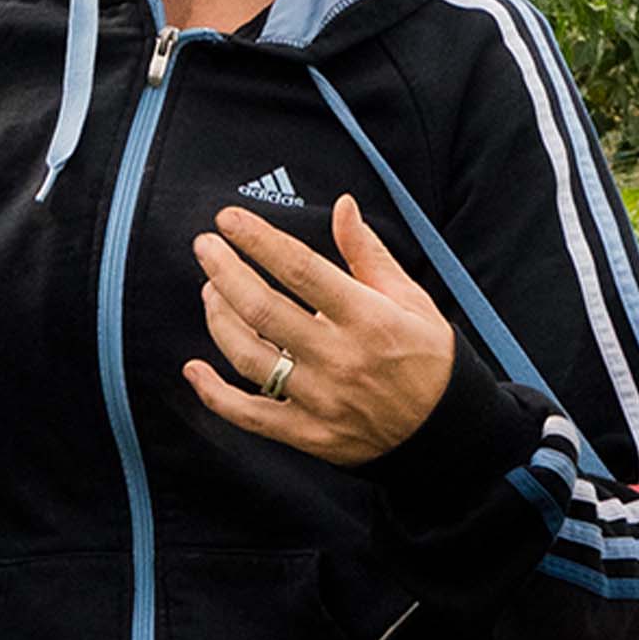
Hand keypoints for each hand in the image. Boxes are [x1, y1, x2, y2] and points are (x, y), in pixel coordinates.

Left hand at [184, 195, 454, 464]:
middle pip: (263, 309)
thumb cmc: (426, 357)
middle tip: (205, 246)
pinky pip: (249, 415)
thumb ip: (368, 254)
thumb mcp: (410, 299)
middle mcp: (340, 358)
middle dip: (224, 271)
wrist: (445, 432)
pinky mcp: (309, 434)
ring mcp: (321, 399)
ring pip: (249, 357)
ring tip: (211, 291)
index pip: (301, 269)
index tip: (228, 219)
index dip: (258, 240)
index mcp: (368, 318)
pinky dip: (214, 395)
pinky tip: (193, 370)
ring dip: (219, 319)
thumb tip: (342, 205)